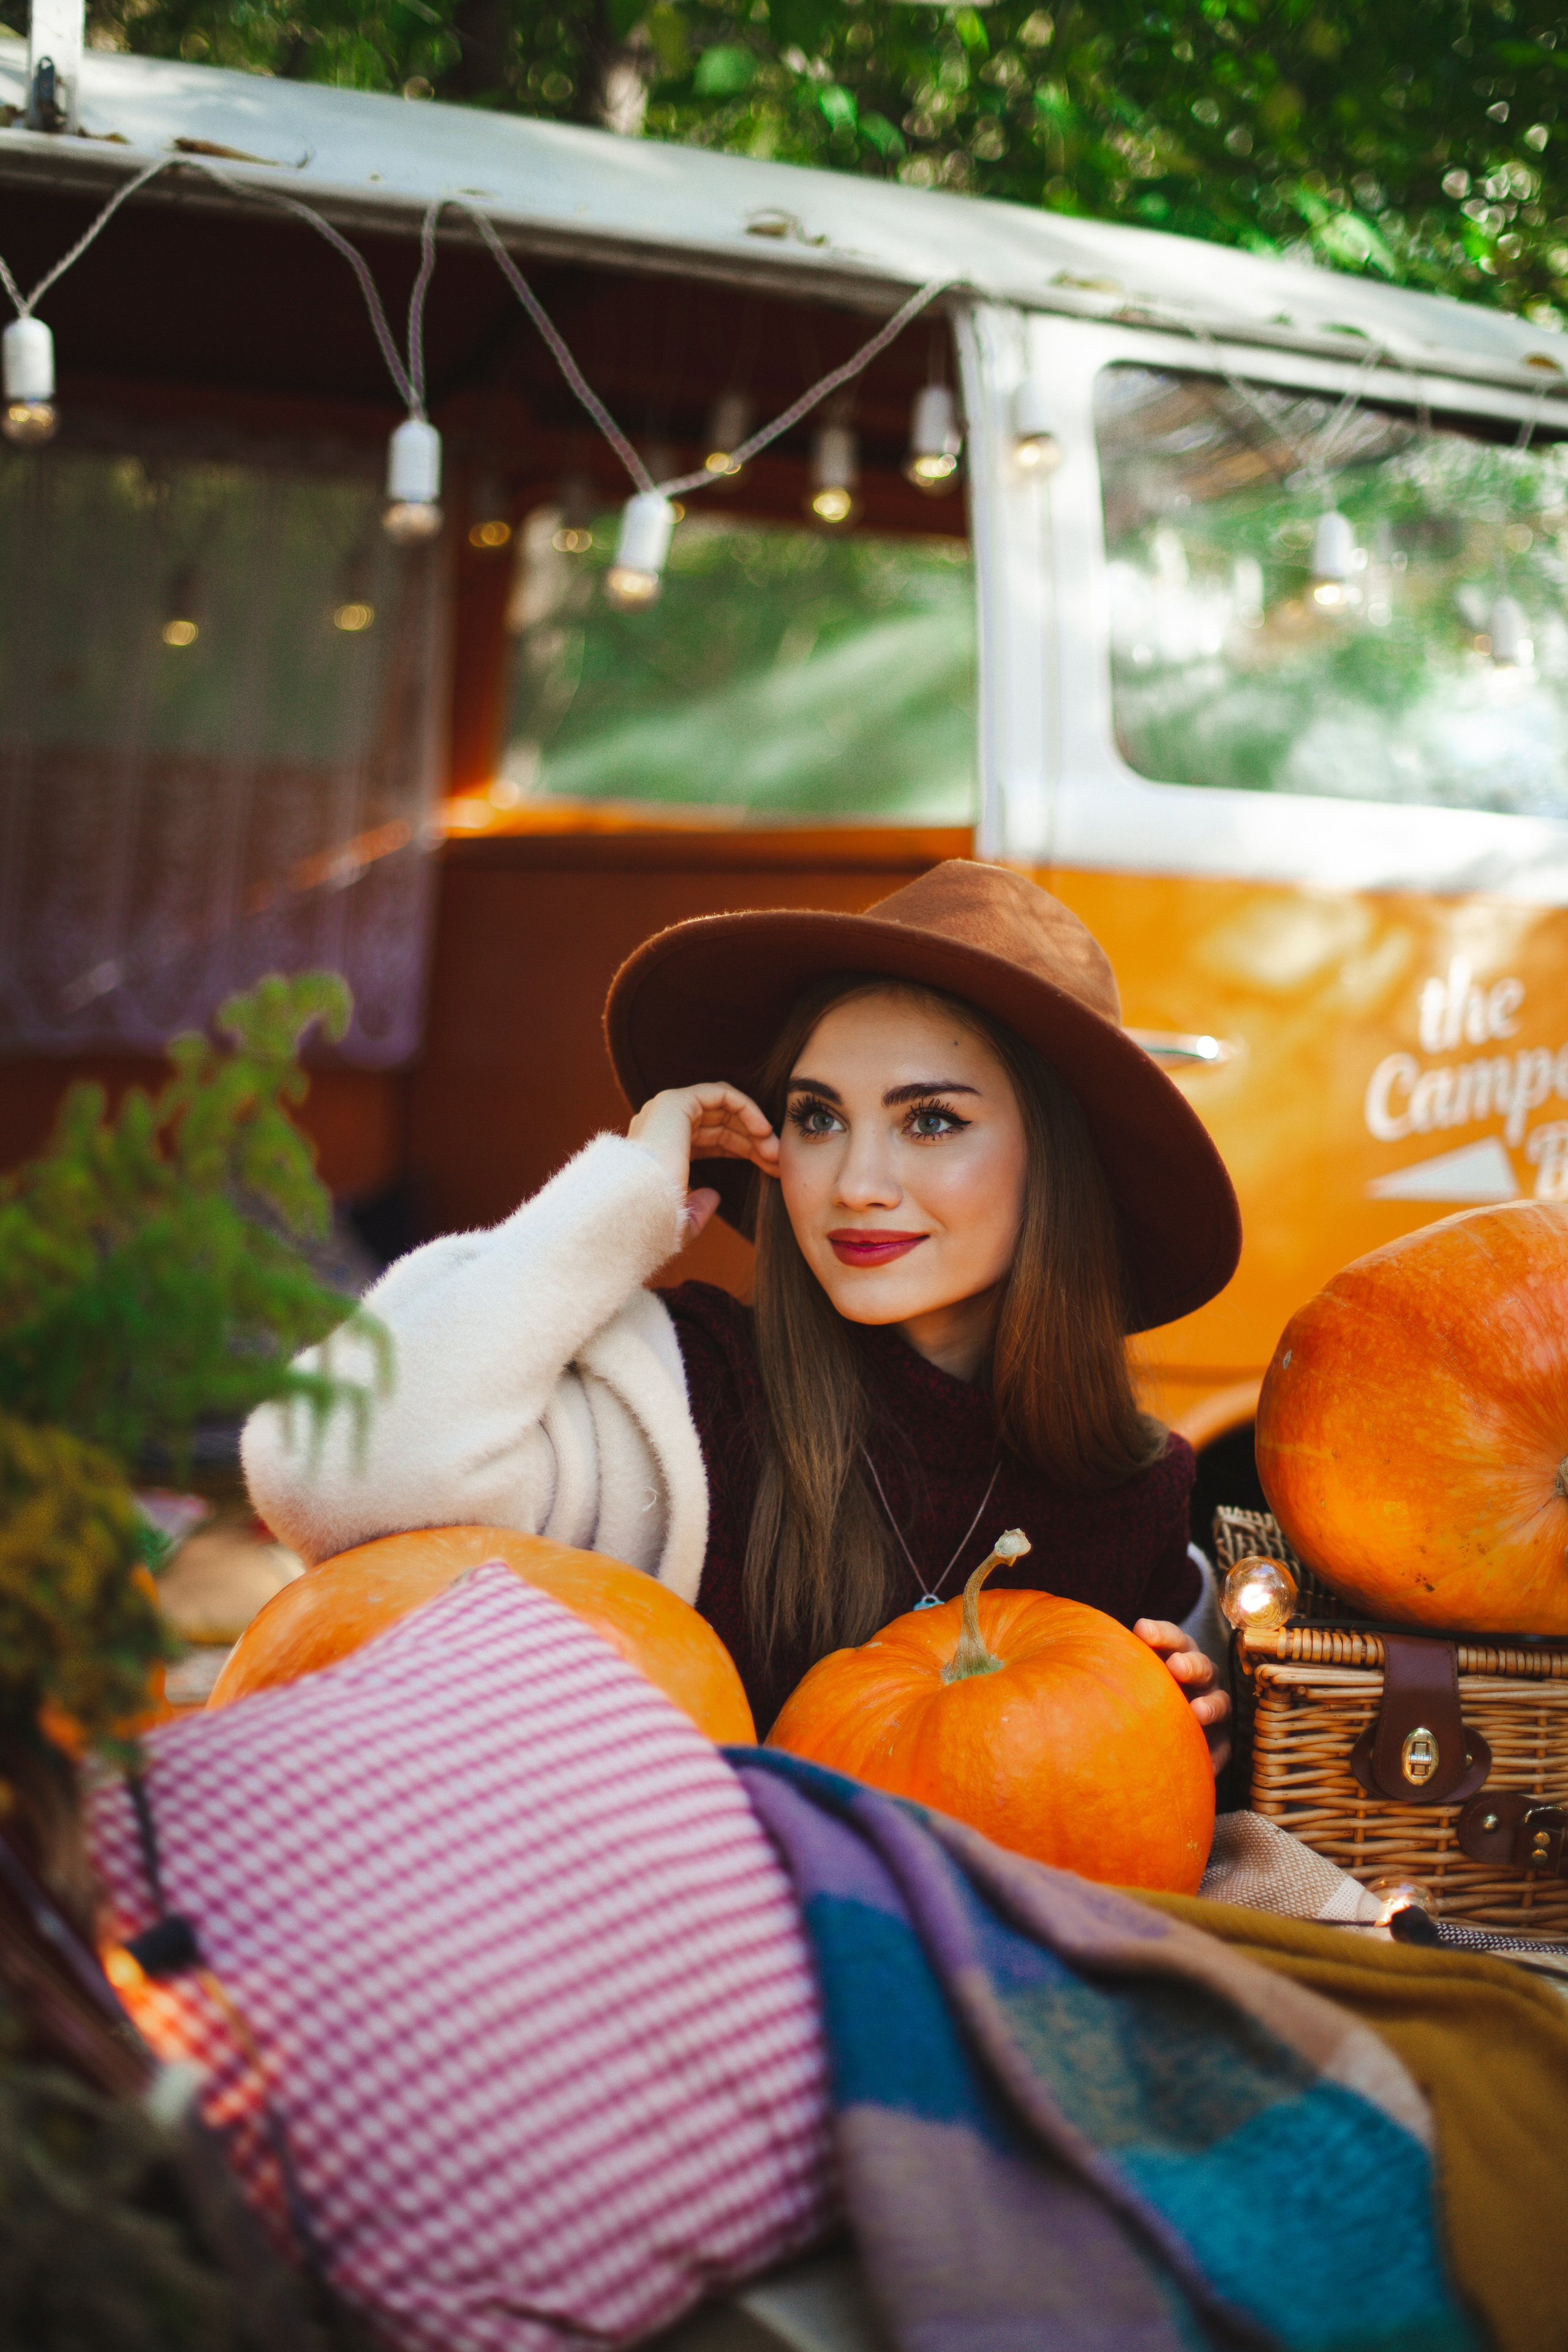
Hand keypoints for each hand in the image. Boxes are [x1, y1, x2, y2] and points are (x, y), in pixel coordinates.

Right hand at [629, 1083, 778, 1245]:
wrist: (637, 1210)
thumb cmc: (654, 1220)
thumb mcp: (682, 1219)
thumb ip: (698, 1208)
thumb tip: (715, 1195)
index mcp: (664, 1148)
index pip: (712, 1138)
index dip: (744, 1151)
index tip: (770, 1169)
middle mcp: (663, 1124)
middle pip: (721, 1122)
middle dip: (754, 1141)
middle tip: (778, 1162)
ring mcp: (666, 1110)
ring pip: (724, 1107)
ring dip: (754, 1127)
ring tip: (774, 1153)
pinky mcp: (675, 1101)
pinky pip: (721, 1094)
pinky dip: (747, 1109)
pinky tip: (763, 1131)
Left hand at [1134, 1619, 1231, 1777]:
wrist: (1154, 1736)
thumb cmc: (1137, 1693)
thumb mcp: (1130, 1676)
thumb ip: (1119, 1665)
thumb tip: (1077, 1651)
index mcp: (1177, 1655)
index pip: (1173, 1638)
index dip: (1161, 1633)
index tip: (1141, 1630)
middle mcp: (1200, 1677)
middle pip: (1201, 1666)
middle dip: (1190, 1664)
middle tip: (1176, 1666)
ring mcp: (1212, 1706)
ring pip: (1219, 1702)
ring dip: (1210, 1705)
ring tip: (1197, 1713)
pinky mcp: (1219, 1740)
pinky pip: (1222, 1747)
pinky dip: (1215, 1754)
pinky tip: (1207, 1764)